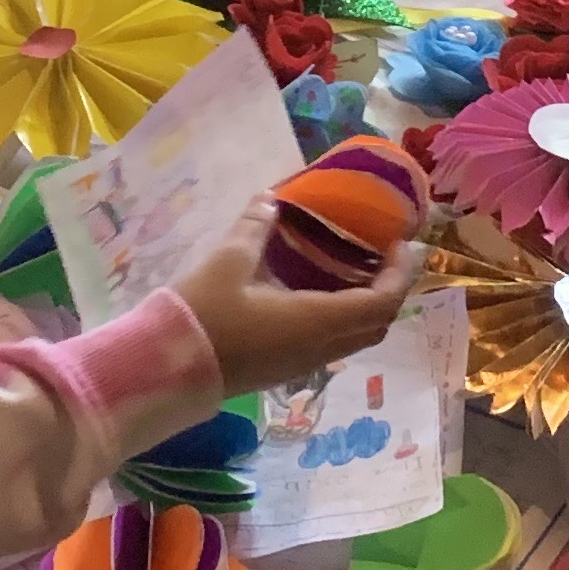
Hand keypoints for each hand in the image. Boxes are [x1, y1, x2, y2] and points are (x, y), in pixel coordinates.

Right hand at [166, 199, 421, 394]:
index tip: (401, 242)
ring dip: (368, 305)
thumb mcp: (228, 262)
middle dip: (391, 289)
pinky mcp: (286, 368)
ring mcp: (304, 363)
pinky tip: (319, 289)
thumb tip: (271, 198)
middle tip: (385, 253)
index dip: (400, 273)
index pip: (382, 302)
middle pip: (377, 324)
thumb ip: (256, 227)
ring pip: (356, 337)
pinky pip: (334, 342)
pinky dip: (344, 316)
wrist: (167, 371)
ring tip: (356, 267)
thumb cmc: (202, 315)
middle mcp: (321, 347)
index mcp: (317, 321)